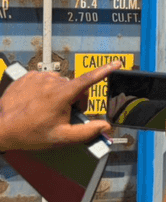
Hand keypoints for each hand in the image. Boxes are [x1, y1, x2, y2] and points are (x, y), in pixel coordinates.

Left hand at [0, 61, 119, 151]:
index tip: (117, 63)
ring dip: (59, 95)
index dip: (105, 70)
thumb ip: (87, 132)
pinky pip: (45, 80)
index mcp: (62, 94)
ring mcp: (39, 77)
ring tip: (46, 110)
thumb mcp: (60, 138)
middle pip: (75, 87)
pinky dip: (45, 90)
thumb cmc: (29, 133)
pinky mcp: (28, 76)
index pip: (89, 79)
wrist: (0, 127)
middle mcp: (52, 81)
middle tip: (63, 116)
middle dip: (75, 100)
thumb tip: (105, 127)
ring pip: (60, 84)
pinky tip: (36, 102)